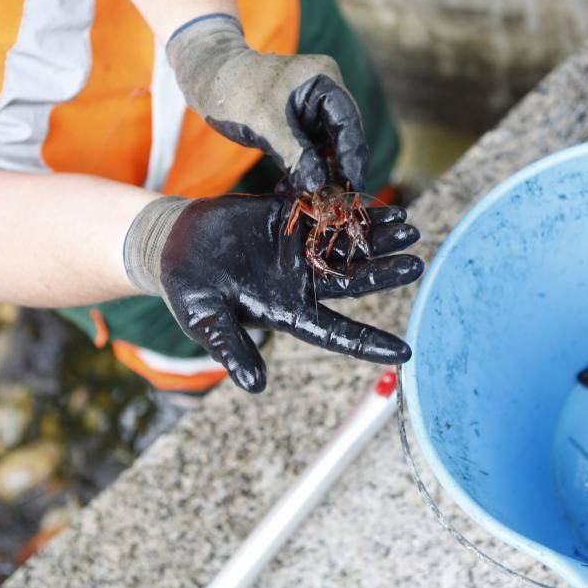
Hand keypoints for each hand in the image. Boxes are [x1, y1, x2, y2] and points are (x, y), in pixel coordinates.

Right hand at [123, 194, 423, 391]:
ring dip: (377, 236)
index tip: (406, 353)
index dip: (370, 344)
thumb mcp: (205, 322)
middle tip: (417, 263)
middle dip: (385, 272)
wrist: (171, 244)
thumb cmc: (188, 290)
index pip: (338, 333)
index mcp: (288, 312)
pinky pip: (325, 211)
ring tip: (409, 226)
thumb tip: (256, 387)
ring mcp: (299, 249)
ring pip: (347, 245)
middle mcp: (302, 282)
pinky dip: (348, 206)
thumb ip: (231, 349)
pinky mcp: (289, 218)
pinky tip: (376, 200)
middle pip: (353, 281)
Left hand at [167, 14, 366, 194]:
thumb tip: (321, 188)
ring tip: (306, 200)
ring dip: (317, 176)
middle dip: (336, 171)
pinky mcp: (300, 124)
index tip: (354, 188)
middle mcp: (325, 93)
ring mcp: (313, 110)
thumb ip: (297, 156)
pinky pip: (309, 152)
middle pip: (342, 138)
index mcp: (324, 80)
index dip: (353, 158)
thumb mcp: (266, 125)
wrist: (207, 79)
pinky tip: (290, 190)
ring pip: (326, 150)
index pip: (349, 123)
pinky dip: (302, 170)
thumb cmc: (234, 91)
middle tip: (334, 202)